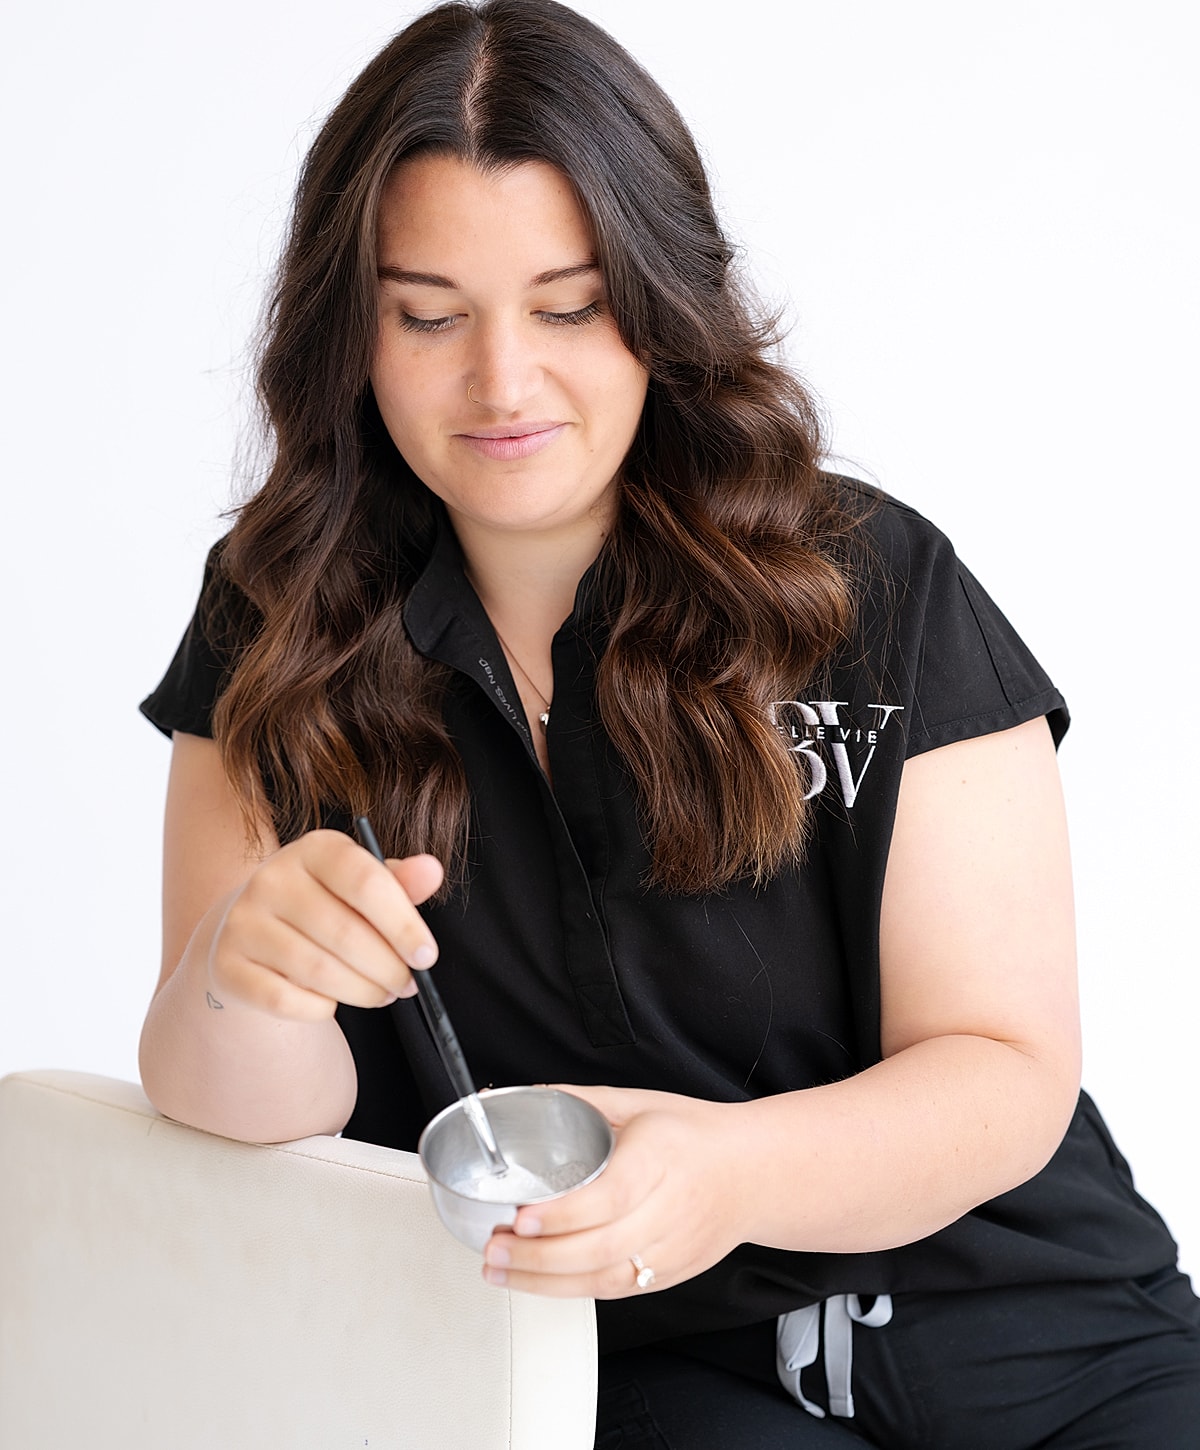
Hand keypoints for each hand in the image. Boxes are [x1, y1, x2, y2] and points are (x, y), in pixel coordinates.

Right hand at [208, 829, 442, 1020]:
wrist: (252, 929)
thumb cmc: (324, 905)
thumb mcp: (362, 884)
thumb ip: (399, 881)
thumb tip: (432, 870)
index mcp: (314, 849)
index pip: (365, 882)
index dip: (402, 923)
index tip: (426, 956)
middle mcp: (271, 879)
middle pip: (344, 933)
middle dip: (388, 968)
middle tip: (407, 984)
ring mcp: (243, 922)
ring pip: (318, 971)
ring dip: (362, 991)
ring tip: (382, 994)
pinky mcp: (227, 965)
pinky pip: (285, 1000)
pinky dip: (319, 1008)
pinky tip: (333, 1002)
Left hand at [481, 1085, 747, 1298]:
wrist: (754, 1173)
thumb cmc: (695, 1134)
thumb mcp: (641, 1103)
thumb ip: (583, 1102)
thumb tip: (527, 1096)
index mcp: (660, 1157)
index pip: (610, 1196)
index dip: (563, 1214)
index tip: (521, 1216)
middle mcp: (670, 1207)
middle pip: (602, 1246)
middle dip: (539, 1256)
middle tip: (495, 1248)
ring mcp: (674, 1248)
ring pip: (607, 1278)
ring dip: (546, 1281)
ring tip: (502, 1270)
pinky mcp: (673, 1274)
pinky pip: (619, 1290)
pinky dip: (574, 1290)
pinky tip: (540, 1282)